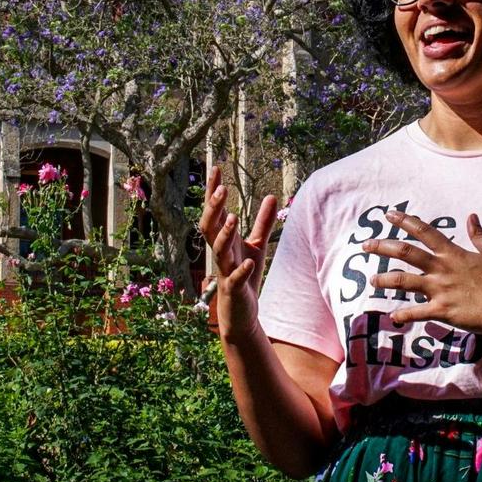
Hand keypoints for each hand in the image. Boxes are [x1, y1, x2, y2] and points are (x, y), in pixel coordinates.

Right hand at [198, 165, 277, 341]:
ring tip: (233, 218)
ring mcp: (224, 271)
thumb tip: (272, 195)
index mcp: (224, 240)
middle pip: (209, 227)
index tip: (216, 168)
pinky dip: (241, 271)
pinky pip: (234, 279)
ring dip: (225, 235)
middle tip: (222, 189)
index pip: (215, 212)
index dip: (214, 192)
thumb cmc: (245, 275)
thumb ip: (263, 222)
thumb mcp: (256, 245)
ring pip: (219, 251)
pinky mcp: (233, 290)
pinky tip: (248, 263)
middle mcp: (220, 253)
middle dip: (214, 209)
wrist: (240, 313)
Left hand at [363, 211, 481, 342]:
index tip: (389, 215)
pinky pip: (417, 313)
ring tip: (371, 281)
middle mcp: (443, 269)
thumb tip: (471, 217)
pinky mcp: (443, 311)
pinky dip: (403, 315)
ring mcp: (441, 290)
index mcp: (453, 253)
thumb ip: (480, 235)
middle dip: (382, 247)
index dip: (405, 221)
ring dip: (385, 280)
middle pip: (405, 252)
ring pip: (404, 281)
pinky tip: (393, 317)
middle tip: (366, 245)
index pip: (424, 231)